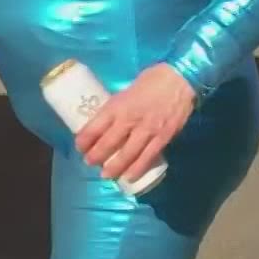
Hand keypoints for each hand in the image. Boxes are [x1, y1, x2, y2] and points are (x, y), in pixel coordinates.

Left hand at [75, 64, 194, 183]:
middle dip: (96, 156)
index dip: (84, 140)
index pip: (94, 127)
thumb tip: (107, 121)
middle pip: (107, 144)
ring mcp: (146, 130)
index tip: (79, 147)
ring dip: (114, 167)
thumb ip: (117, 107)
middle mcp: (128, 120)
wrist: (179, 80)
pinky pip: (147, 157)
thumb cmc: (150, 81)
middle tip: (89, 163)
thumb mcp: (125, 91)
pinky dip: (137, 169)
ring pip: (126, 155)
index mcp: (116, 106)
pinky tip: (129, 177)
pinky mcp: (162, 138)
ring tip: (106, 175)